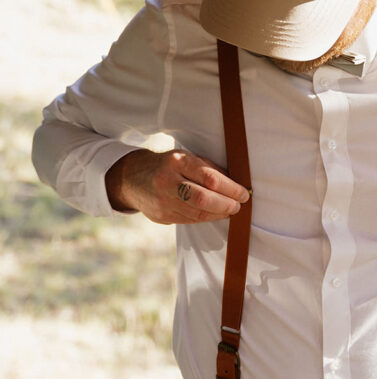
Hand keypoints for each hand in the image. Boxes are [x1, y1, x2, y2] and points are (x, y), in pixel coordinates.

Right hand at [105, 148, 249, 224]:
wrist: (132, 179)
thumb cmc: (167, 165)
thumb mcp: (185, 158)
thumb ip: (208, 168)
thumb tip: (235, 183)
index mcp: (177, 162)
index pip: (210, 178)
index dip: (231, 188)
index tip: (243, 193)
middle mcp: (168, 181)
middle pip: (203, 199)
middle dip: (226, 204)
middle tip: (238, 205)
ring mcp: (163, 201)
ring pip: (197, 214)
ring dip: (218, 214)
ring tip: (230, 210)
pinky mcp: (162, 216)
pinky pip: (189, 220)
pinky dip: (206, 218)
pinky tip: (215, 214)